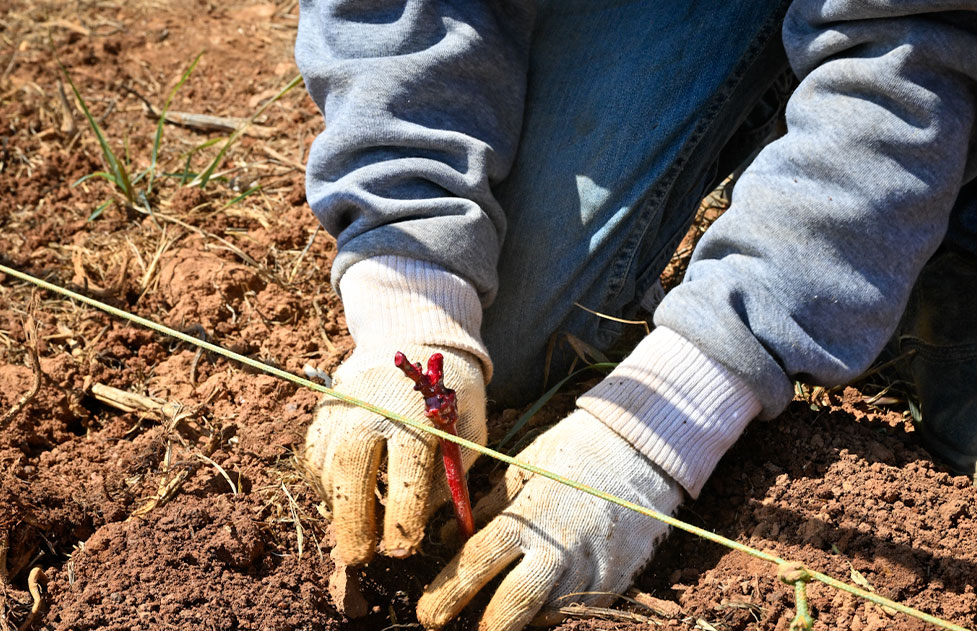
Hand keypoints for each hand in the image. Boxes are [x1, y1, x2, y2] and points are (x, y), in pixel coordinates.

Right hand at [303, 343, 486, 563]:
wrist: (413, 339)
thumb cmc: (450, 394)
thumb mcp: (468, 430)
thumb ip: (450, 475)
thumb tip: (426, 522)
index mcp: (417, 413)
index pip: (407, 473)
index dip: (403, 516)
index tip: (402, 549)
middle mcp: (372, 408)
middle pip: (351, 470)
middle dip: (353, 521)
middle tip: (358, 558)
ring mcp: (341, 407)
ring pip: (326, 467)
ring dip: (338, 507)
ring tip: (356, 534)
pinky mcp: (323, 409)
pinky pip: (314, 456)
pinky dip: (325, 484)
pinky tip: (344, 500)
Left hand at [417, 409, 682, 630]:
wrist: (641, 453)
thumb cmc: (573, 453)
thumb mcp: (523, 468)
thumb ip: (485, 507)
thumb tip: (446, 539)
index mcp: (529, 517)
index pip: (477, 564)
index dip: (448, 593)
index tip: (428, 613)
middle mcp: (559, 549)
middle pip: (512, 606)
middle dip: (483, 627)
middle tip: (451, 628)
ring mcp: (590, 569)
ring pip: (545, 615)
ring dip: (518, 621)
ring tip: (495, 616)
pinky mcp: (615, 581)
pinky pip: (575, 609)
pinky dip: (551, 612)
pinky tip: (536, 608)